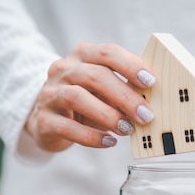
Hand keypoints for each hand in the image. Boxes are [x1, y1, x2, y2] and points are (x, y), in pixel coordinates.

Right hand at [24, 43, 155, 151]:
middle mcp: (63, 70)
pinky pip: (66, 127)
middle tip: (146, 115)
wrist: (48, 120)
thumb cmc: (86, 101)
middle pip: (95, 76)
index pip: (107, 52)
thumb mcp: (103, 90)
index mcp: (82, 56)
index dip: (130, 66)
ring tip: (127, 129)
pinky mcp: (43, 120)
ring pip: (77, 98)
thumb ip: (123, 89)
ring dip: (107, 115)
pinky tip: (109, 142)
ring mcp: (50, 94)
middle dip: (125, 96)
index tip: (151, 82)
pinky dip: (90, 136)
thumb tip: (151, 102)